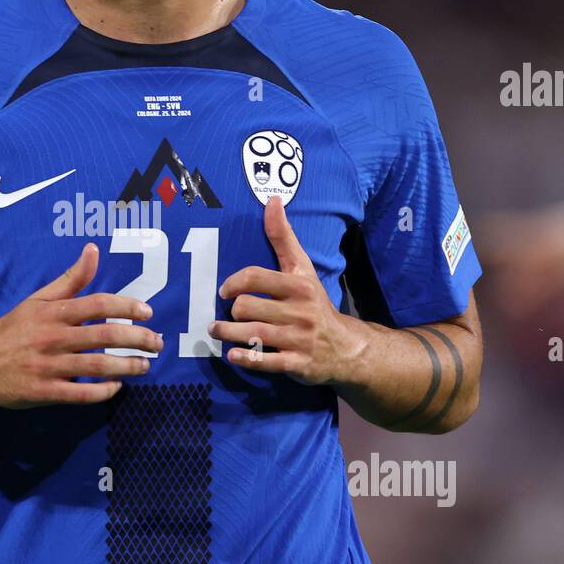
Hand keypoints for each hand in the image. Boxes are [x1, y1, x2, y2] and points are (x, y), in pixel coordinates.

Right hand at [0, 242, 163, 406]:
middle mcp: (53, 337)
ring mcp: (49, 366)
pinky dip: (103, 391)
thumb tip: (93, 249)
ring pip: (97, 366)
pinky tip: (117, 387)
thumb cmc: (14, 329)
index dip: (126, 307)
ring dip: (127, 366)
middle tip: (158, 343)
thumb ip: (71, 279)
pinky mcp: (45, 392)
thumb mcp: (39, 299)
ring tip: (145, 365)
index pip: (97, 304)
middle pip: (104, 335)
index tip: (148, 313)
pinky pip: (81, 394)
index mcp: (53, 312)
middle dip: (137, 339)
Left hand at [209, 195, 354, 384]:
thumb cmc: (315, 304)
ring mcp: (298, 339)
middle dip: (230, 313)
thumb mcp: (302, 270)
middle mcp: (299, 311)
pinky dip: (244, 358)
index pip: (254, 277)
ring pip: (250, 335)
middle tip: (223, 317)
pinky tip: (234, 355)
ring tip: (217, 331)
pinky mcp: (296, 364)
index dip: (232, 282)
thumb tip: (273, 200)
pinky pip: (262, 361)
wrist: (346, 348)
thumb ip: (284, 238)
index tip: (224, 290)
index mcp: (298, 285)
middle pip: (246, 308)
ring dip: (227, 334)